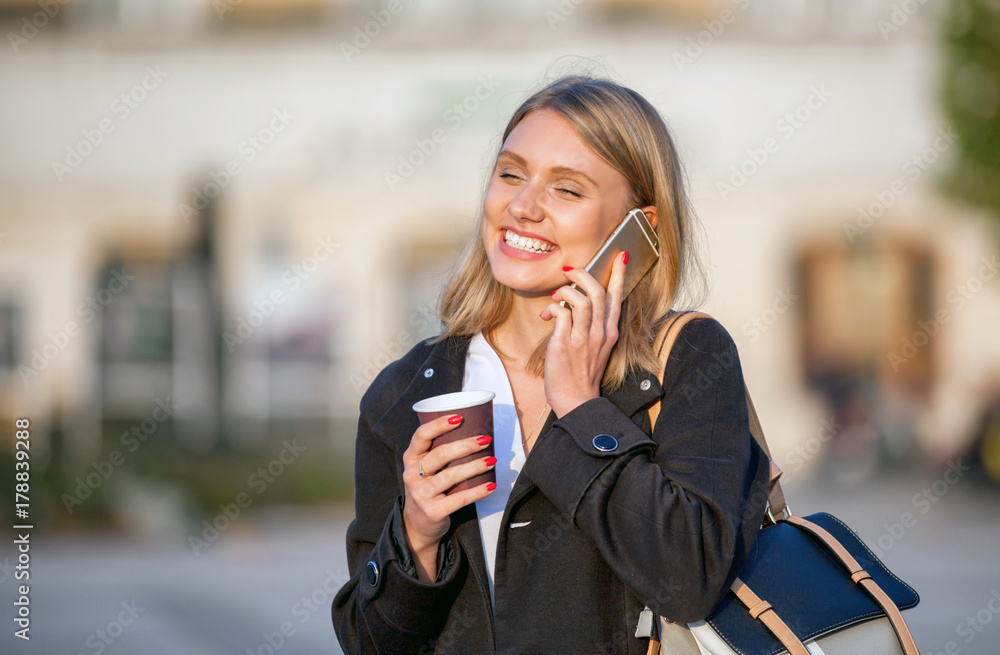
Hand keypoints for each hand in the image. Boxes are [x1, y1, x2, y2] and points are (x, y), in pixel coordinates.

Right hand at [401, 414, 496, 573]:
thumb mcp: (425, 469)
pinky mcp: (432, 511)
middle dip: (465, 446)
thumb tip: (474, 434)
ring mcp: (420, 494)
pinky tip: (490, 485)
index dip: (439, 425)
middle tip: (485, 440)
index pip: (421, 436)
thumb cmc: (428, 489)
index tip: (459, 418)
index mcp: (411, 458)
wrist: (418, 525)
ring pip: (449, 476)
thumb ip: (439, 453)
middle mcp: (411, 475)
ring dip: (474, 467)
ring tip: (491, 461)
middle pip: (439, 455)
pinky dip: (477, 491)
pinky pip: (458, 499)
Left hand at [540, 250, 627, 417]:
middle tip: (570, 272)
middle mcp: (600, 332)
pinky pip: (560, 313)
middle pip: (597, 291)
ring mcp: (584, 338)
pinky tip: (546, 317)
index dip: (618, 274)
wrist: (576, 400)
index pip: (616, 297)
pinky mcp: (566, 343)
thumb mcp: (595, 347)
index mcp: (610, 332)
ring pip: (579, 299)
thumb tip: (574, 303)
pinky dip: (552, 308)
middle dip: (582, 275)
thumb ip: (591, 325)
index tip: (620, 255)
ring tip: (554, 297)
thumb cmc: (582, 373)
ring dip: (563, 291)